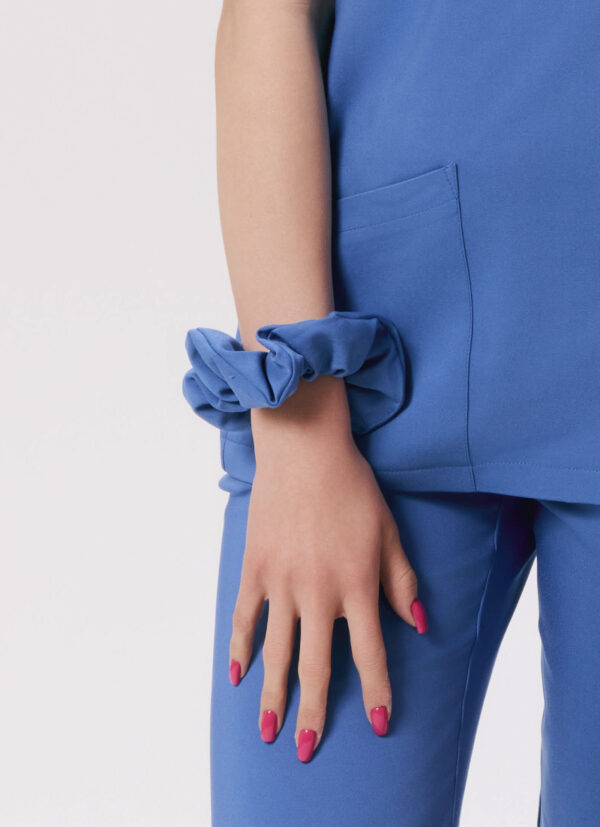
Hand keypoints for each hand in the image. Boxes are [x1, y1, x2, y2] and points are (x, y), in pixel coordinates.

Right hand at [228, 376, 426, 761]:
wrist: (305, 450)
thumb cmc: (353, 488)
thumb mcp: (388, 532)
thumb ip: (401, 581)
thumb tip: (419, 624)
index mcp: (357, 585)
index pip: (370, 653)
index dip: (376, 692)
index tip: (377, 725)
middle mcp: (318, 592)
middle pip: (316, 665)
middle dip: (314, 712)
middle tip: (307, 749)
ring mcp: (281, 582)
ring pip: (277, 652)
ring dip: (273, 695)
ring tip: (268, 731)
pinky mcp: (254, 567)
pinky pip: (244, 617)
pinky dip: (241, 648)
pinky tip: (238, 676)